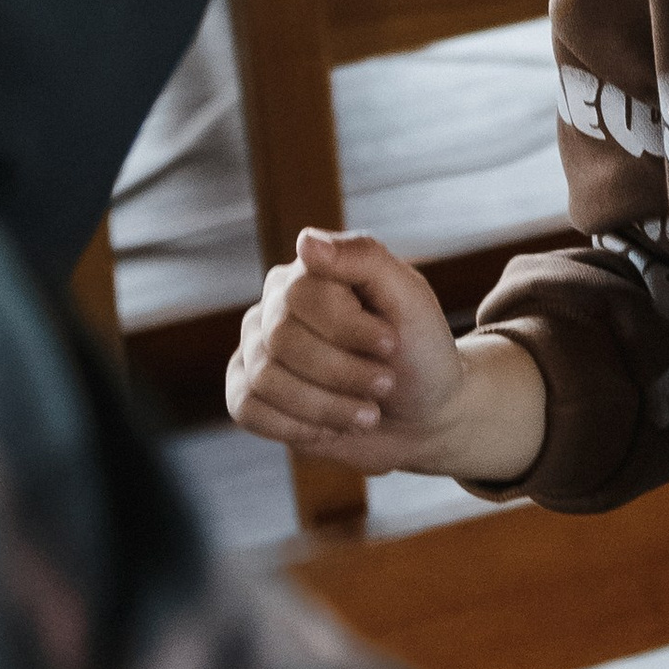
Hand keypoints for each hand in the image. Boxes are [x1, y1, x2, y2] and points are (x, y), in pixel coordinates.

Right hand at [224, 229, 545, 482]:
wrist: (424, 413)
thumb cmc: (419, 350)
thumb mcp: (409, 298)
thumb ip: (363, 258)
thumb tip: (305, 241)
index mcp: (309, 273)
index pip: (300, 295)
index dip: (346, 327)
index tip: (391, 344)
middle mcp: (274, 306)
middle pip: (281, 340)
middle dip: (341, 372)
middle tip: (384, 384)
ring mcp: (256, 349)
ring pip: (264, 379)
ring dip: (325, 405)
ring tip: (367, 413)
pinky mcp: (250, 393)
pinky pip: (245, 408)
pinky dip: (294, 426)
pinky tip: (330, 427)